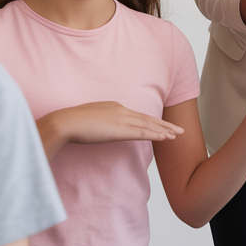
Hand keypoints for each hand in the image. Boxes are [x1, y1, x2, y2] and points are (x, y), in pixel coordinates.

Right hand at [41, 101, 183, 147]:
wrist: (66, 122)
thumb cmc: (73, 122)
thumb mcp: (91, 118)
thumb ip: (101, 121)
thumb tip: (104, 127)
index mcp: (115, 106)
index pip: (138, 116)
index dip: (152, 121)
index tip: (163, 125)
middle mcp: (122, 110)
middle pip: (148, 119)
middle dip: (165, 125)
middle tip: (179, 129)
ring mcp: (122, 119)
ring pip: (148, 126)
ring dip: (164, 131)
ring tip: (177, 135)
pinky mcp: (121, 129)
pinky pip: (143, 133)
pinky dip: (156, 135)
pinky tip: (165, 138)